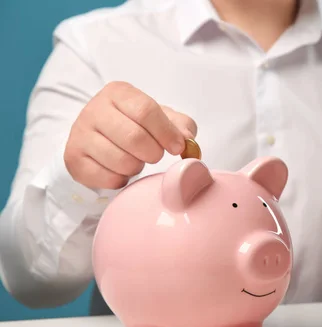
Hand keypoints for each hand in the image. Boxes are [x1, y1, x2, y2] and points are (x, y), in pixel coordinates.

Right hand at [64, 81, 196, 189]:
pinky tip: (121, 170)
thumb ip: (181, 125)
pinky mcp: (73, 159)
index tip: (177, 147)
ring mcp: (80, 134)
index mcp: (118, 93)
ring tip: (136, 159)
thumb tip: (188, 140)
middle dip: (153, 153)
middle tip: (155, 155)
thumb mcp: (161, 118)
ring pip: (121, 161)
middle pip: (134, 137)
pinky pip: (107, 178)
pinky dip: (122, 179)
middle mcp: (94, 109)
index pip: (146, 110)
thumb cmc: (136, 125)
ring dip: (137, 167)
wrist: (98, 138)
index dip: (166, 133)